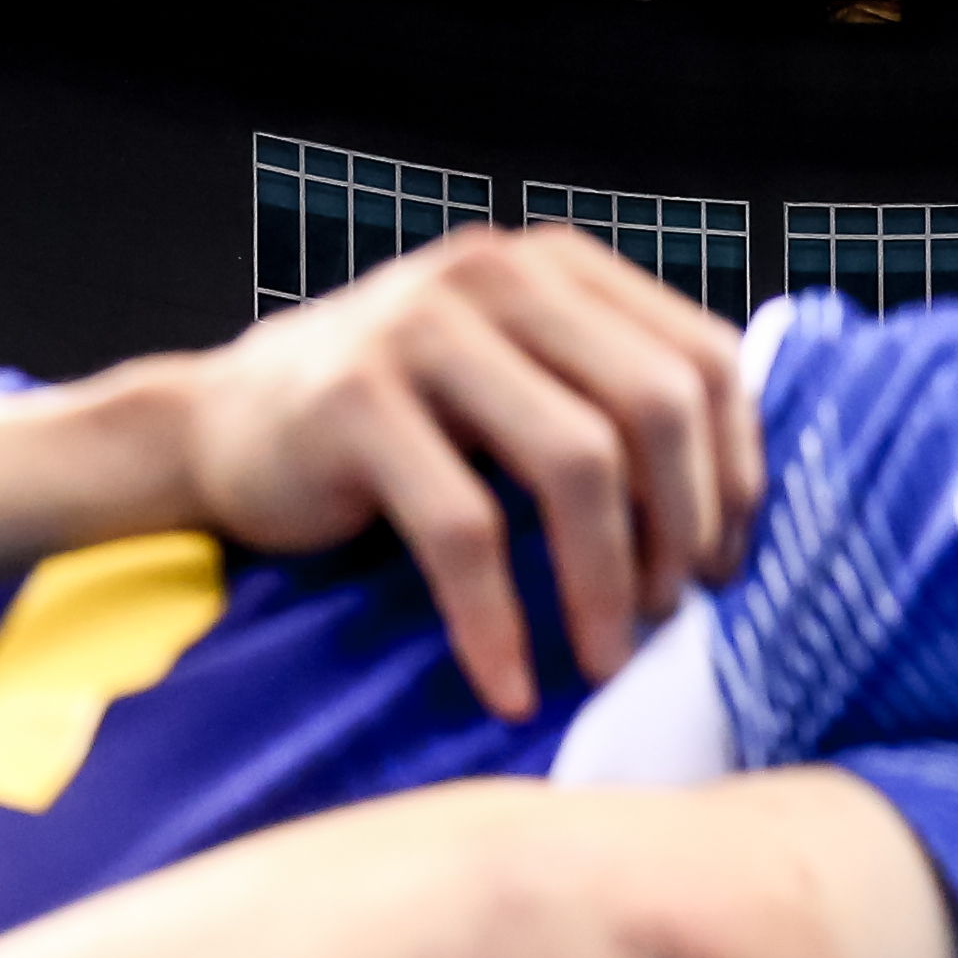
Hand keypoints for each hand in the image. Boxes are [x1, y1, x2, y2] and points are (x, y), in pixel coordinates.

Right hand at [178, 226, 760, 720]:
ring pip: (576, 465)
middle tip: (671, 622)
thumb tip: (735, 517)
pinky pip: (463, 531)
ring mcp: (422, 330)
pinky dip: (496, 625)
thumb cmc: (395, 431)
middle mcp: (498, 279)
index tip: (723, 571)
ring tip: (603, 660)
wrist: (222, 430)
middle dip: (682, 533)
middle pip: (655, 408)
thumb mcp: (512, 387)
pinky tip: (508, 687)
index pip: (702, 360)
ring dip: (605, 585)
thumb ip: (605, 405)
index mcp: (558, 271)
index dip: (735, 475)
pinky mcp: (354, 404)